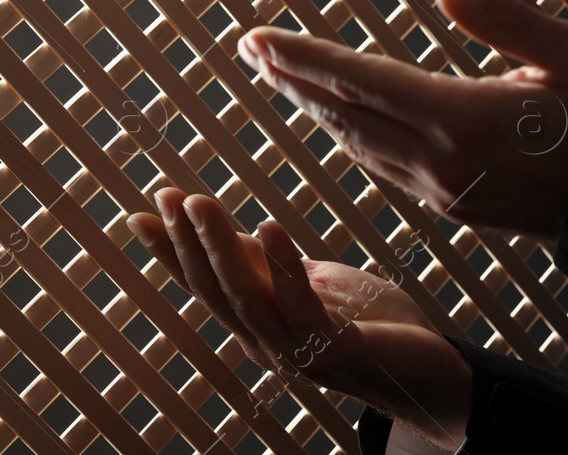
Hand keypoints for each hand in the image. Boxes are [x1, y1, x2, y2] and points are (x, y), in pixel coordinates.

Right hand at [127, 188, 471, 449]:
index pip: (205, 284)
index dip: (172, 250)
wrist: (426, 371)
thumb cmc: (375, 324)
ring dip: (220, 246)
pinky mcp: (332, 348)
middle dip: (187, 242)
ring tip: (201, 203)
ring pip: (245, 296)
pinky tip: (268, 225)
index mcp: (260, 325)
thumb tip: (232, 234)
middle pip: (215, 289)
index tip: (141, 212)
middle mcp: (267, 342)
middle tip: (167, 196)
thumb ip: (273, 267)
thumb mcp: (317, 284)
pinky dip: (281, 264)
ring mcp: (296, 350)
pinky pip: (299, 304)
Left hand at [236, 0, 567, 239]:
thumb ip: (505, 17)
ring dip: (315, 108)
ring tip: (282, 78)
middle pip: (344, 114)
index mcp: (462, 117)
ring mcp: (443, 190)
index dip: (302, 57)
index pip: (360, 80)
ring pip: (358, 145)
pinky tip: (342, 123)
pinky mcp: (455, 207)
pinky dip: (351, 137)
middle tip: (248, 49)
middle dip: (291, 79)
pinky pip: (383, 169)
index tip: (255, 38)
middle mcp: (441, 160)